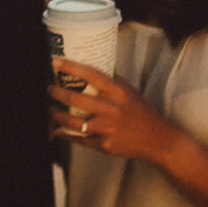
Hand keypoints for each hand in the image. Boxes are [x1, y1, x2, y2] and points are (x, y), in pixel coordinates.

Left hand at [48, 57, 187, 164]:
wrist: (157, 139)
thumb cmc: (141, 112)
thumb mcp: (129, 91)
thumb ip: (110, 82)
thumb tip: (87, 69)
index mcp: (117, 92)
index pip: (91, 75)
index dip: (70, 67)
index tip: (55, 62)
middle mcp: (111, 109)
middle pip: (75, 99)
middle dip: (56, 93)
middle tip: (49, 89)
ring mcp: (107, 128)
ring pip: (73, 121)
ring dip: (57, 115)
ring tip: (51, 110)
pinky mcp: (104, 144)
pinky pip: (79, 138)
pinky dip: (66, 134)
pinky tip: (59, 129)